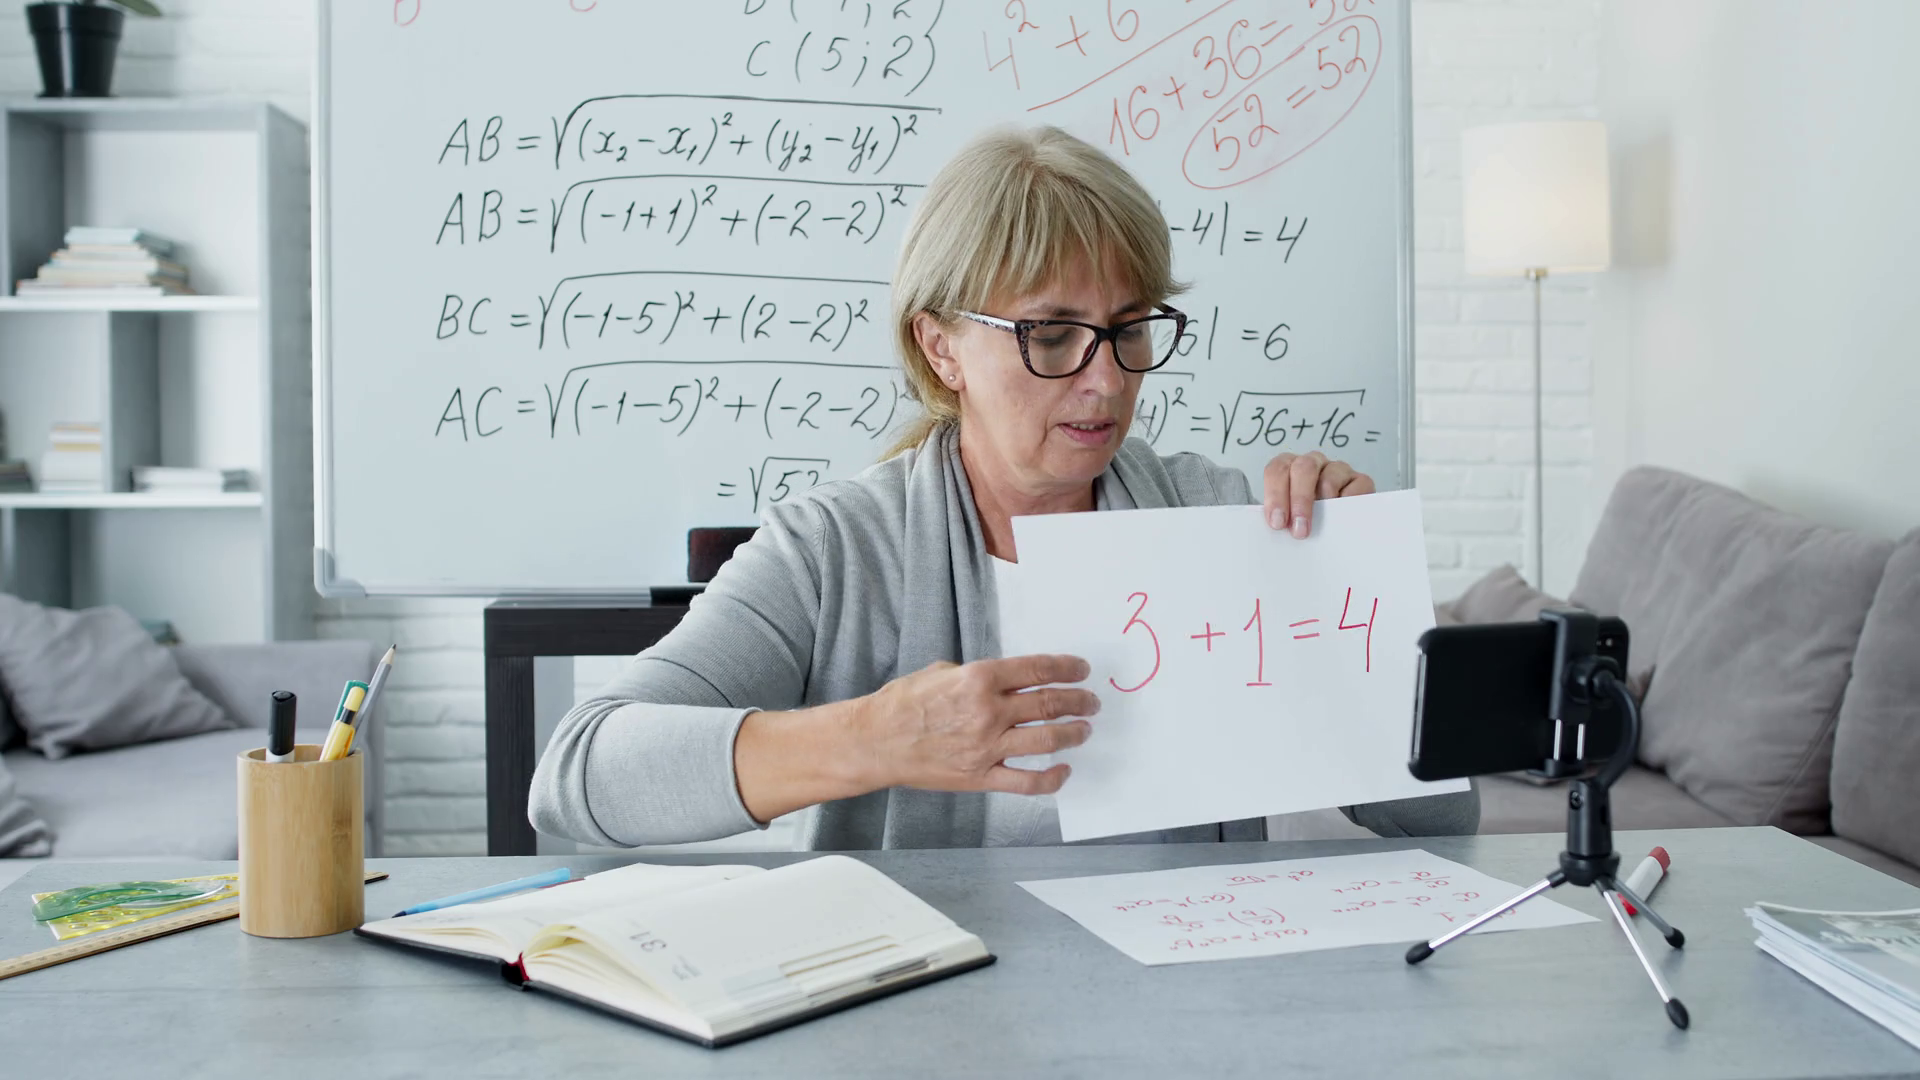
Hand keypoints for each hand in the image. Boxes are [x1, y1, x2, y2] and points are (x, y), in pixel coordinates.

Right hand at [848, 655, 1096, 795]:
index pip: (1038, 670)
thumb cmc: (903, 703)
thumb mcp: (942, 672)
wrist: (876, 741)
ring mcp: (987, 746)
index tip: (1083, 670)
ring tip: (1085, 729)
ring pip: (1047, 739)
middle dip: (1079, 701)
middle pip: (1050, 704)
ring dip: (1073, 733)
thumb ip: (977, 675)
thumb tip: (1005, 679)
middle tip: (1092, 701)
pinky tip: (1063, 770)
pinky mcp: (981, 776)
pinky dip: (1052, 778)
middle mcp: (988, 711)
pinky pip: (1027, 781)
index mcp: (979, 679)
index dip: (1068, 668)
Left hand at [1262, 451, 1374, 537]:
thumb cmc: (1306, 523)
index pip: (1277, 470)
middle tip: (1299, 530)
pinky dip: (1349, 503)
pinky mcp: (1361, 481)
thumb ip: (1281, 519)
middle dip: (1300, 500)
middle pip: (1304, 467)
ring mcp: (1338, 470)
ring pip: (1329, 478)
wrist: (1337, 536)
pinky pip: (1358, 486)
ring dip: (1324, 504)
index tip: (1278, 523)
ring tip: (1323, 527)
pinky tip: (1344, 519)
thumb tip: (1279, 529)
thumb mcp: (1288, 520)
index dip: (1275, 495)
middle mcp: (1313, 464)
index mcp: (1289, 469)